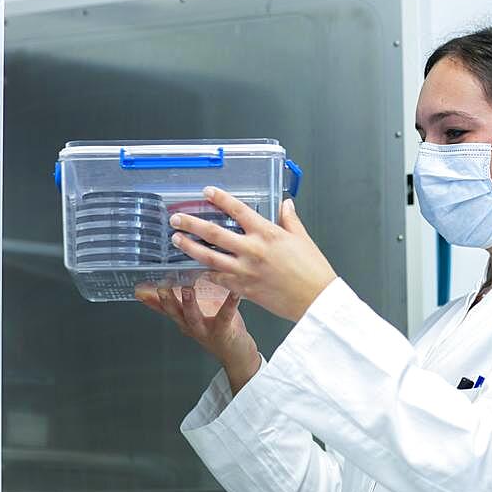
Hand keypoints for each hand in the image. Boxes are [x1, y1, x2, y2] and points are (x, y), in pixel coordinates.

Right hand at [135, 282, 261, 393]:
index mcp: (184, 320)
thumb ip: (188, 301)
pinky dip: (230, 304)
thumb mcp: (199, 315)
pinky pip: (225, 316)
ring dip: (188, 303)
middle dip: (166, 300)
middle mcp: (191, 326)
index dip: (152, 300)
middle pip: (174, 312)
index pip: (164, 309)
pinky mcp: (223, 331)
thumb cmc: (221, 330)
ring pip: (193, 317)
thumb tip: (180, 282)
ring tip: (187, 289)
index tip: (140, 289)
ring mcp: (206, 330)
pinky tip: (235, 293)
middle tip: (161, 286)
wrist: (237, 356)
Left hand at [168, 188, 337, 322]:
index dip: (221, 199)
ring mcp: (245, 270)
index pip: (238, 210)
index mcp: (267, 233)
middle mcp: (252, 250)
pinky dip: (206, 273)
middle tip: (177, 219)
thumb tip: (285, 205)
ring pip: (209, 256)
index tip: (207, 192)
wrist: (315, 299)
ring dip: (190, 247)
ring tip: (177, 240)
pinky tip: (197, 268)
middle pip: (214, 232)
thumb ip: (290, 220)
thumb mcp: (302, 238)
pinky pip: (218, 278)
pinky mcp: (243, 289)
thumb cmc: (312, 270)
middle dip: (191, 224)